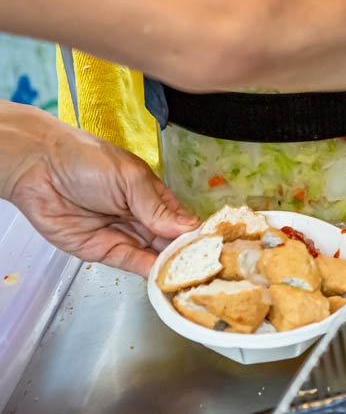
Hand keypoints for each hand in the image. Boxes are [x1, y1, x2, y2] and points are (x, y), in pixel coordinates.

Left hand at [1, 102, 199, 276]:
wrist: (38, 168)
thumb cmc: (88, 161)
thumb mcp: (130, 179)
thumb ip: (157, 207)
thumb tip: (189, 228)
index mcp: (154, 196)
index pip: (182, 220)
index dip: (197, 233)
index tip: (216, 246)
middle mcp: (142, 218)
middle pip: (170, 241)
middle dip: (186, 253)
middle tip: (206, 267)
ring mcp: (122, 235)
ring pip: (152, 254)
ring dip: (169, 265)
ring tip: (189, 276)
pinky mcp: (101, 251)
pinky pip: (129, 262)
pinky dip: (146, 270)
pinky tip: (162, 274)